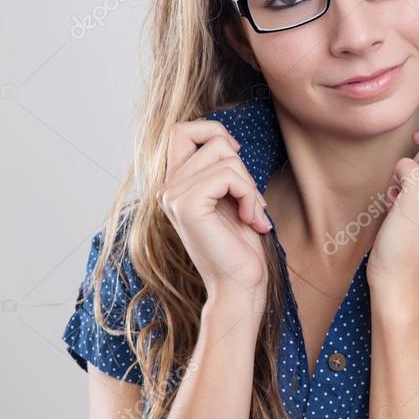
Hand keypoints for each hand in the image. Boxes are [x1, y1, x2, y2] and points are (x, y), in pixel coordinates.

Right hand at [156, 118, 272, 301]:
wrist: (239, 287)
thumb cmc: (240, 247)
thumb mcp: (229, 198)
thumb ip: (219, 170)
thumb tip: (227, 140)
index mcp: (173, 186)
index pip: (182, 130)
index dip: (213, 132)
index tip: (236, 160)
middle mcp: (167, 189)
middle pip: (212, 140)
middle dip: (242, 167)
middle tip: (250, 201)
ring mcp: (173, 197)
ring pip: (225, 156)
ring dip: (249, 185)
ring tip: (251, 215)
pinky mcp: (187, 205)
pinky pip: (228, 175)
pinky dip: (249, 195)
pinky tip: (250, 220)